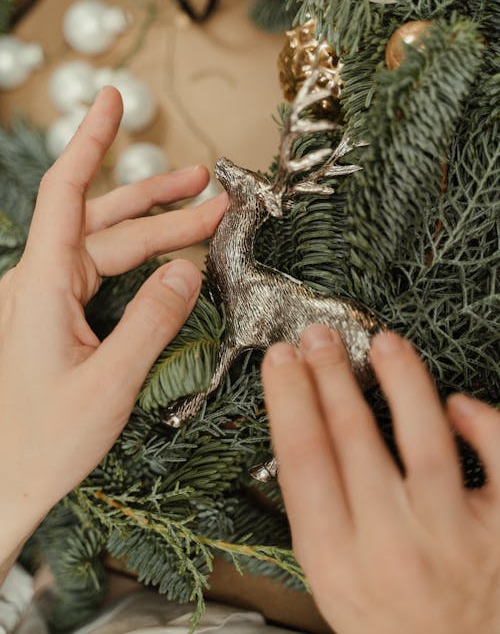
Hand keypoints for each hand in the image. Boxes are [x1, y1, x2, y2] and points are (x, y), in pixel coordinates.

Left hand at [0, 87, 226, 572]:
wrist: (6, 481)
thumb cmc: (44, 440)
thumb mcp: (110, 383)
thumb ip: (151, 322)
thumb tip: (188, 272)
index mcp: (42, 286)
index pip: (65, 193)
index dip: (91, 142)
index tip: (111, 99)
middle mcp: (42, 282)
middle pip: (106, 222)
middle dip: (162, 204)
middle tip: (214, 191)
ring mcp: (50, 298)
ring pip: (109, 246)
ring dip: (157, 229)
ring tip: (204, 210)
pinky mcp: (59, 316)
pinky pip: (106, 274)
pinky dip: (143, 263)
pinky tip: (172, 261)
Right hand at [262, 325, 499, 633]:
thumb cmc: (390, 617)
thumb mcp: (331, 575)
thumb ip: (316, 507)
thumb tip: (309, 424)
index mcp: (337, 559)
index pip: (303, 459)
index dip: (290, 398)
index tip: (282, 358)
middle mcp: (392, 547)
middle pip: (353, 439)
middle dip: (331, 376)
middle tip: (320, 338)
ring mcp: (452, 539)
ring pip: (426, 441)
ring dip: (402, 382)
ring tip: (385, 344)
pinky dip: (483, 424)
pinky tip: (458, 403)